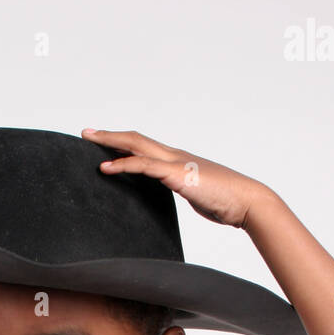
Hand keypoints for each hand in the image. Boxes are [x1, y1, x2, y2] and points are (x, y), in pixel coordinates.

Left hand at [80, 128, 269, 228]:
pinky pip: (144, 165)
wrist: (247, 201)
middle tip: (86, 133)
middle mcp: (174, 156)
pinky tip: (106, 168)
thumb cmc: (227, 201)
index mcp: (178, 160)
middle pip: (135, 138)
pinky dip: (123, 164)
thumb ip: (183, 189)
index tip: (104, 142)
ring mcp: (175, 163)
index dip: (123, 142)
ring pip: (136, 145)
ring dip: (110, 142)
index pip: (145, 145)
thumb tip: (178, 192)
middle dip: (109, 135)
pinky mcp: (177, 174)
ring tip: (89, 140)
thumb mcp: (197, 194)